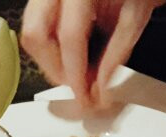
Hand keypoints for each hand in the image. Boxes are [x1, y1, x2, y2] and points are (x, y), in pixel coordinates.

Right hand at [20, 0, 162, 107]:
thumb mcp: (135, 17)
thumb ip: (116, 54)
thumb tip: (100, 90)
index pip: (70, 36)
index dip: (76, 73)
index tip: (84, 99)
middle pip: (37, 34)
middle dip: (56, 69)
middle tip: (79, 87)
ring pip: (30, 33)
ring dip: (50, 62)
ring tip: (76, 74)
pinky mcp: (42, 0)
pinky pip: (34, 27)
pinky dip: (50, 50)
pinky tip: (71, 58)